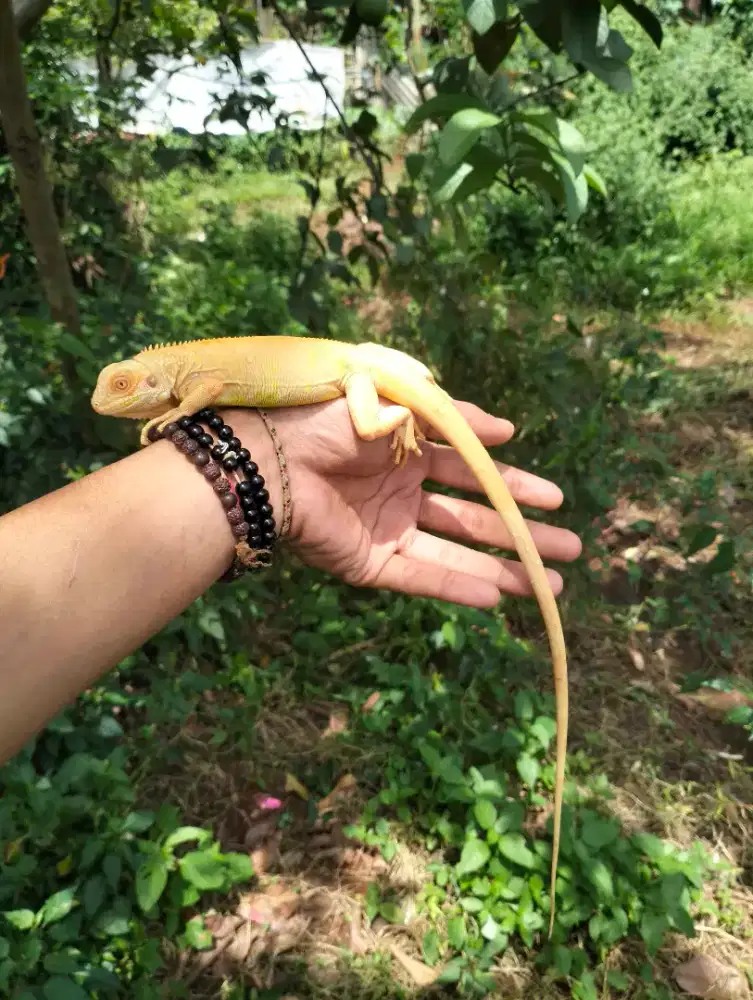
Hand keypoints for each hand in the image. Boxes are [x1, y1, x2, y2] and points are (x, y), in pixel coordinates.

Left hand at [231, 397, 581, 608]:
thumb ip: (454, 420)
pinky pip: (421, 577)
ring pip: (457, 553)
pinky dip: (457, 587)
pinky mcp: (369, 564)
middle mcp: (405, 493)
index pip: (475, 474)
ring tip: (550, 586)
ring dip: (503, 569)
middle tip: (571, 550)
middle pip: (476, 519)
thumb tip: (508, 430)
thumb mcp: (402, 407)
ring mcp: (389, 530)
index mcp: (411, 453)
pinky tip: (497, 597)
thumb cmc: (333, 422)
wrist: (273, 460)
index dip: (516, 487)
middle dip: (524, 535)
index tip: (556, 500)